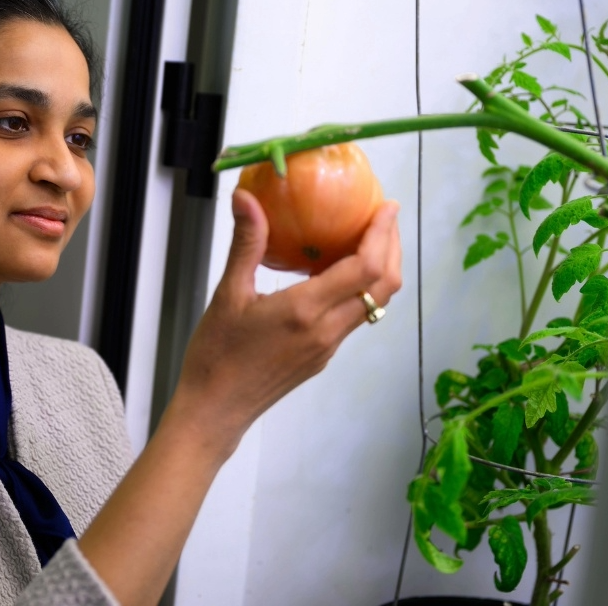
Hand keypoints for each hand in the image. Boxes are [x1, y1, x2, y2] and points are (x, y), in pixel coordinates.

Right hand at [170, 188, 402, 453]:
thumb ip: (246, 243)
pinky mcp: (323, 357)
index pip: (364, 268)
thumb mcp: (228, 294)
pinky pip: (354, 318)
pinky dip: (361, 290)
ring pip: (375, 305)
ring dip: (381, 270)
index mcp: (306, 310)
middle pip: (383, 286)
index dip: (382, 234)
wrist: (215, 410)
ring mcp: (329, 347)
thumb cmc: (216, 354)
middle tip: (384, 217)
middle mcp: (327, 330)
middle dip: (391, 248)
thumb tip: (245, 197)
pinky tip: (339, 274)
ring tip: (370, 239)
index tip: (386, 207)